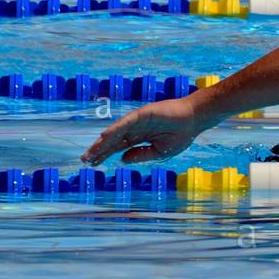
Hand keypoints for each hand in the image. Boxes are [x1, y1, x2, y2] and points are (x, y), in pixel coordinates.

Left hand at [81, 97, 203, 165]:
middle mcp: (135, 130)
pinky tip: (104, 138)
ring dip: (102, 143)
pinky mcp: (142, 114)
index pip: (118, 148)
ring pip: (116, 133)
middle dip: (99, 151)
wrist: (194, 119)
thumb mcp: (160, 152)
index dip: (105, 155)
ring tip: (90, 153)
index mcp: (140, 139)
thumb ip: (141, 156)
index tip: (92, 164)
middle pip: (113, 141)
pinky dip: (114, 130)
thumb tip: (121, 159)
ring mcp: (137, 121)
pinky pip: (125, 123)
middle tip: (84, 160)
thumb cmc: (181, 134)